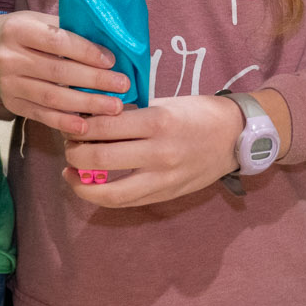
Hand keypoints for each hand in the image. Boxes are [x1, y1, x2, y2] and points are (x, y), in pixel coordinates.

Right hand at [0, 12, 130, 136]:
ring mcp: (8, 83)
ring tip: (114, 107)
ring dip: (87, 104)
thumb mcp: (41, 21)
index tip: (112, 61)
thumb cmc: (27, 32)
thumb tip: (109, 48)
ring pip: (53, 97)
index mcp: (19, 29)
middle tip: (122, 86)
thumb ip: (69, 31)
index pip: (58, 41)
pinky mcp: (11, 103)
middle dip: (95, 81)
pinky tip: (86, 126)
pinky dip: (65, 122)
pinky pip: (42, 115)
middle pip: (59, 71)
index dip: (87, 52)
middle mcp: (9, 57)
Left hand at [64, 96, 242, 207]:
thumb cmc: (198, 113)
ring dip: (81, 183)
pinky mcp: (165, 195)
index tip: (71, 121)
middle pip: (99, 160)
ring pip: (109, 192)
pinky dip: (102, 196)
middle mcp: (158, 153)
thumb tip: (91, 117)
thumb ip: (130, 113)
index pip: (103, 127)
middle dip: (73, 153)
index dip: (79, 126)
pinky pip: (126, 202)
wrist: (236, 138)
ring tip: (71, 172)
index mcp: (158, 122)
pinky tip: (92, 186)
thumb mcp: (164, 103)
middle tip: (69, 145)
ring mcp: (163, 179)